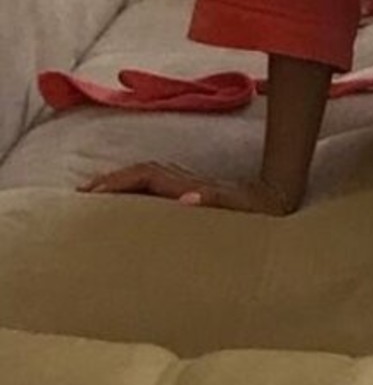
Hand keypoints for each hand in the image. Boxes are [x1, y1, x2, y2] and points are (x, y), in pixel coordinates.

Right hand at [77, 162, 293, 214]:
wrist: (277, 198)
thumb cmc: (257, 211)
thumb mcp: (239, 210)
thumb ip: (215, 201)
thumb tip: (188, 197)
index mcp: (188, 185)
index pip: (144, 177)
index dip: (118, 182)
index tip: (93, 193)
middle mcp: (184, 180)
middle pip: (140, 173)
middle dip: (111, 180)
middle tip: (82, 194)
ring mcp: (188, 183)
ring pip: (145, 177)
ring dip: (120, 182)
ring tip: (95, 194)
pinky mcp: (193, 191)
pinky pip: (155, 186)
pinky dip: (135, 188)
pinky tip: (129, 200)